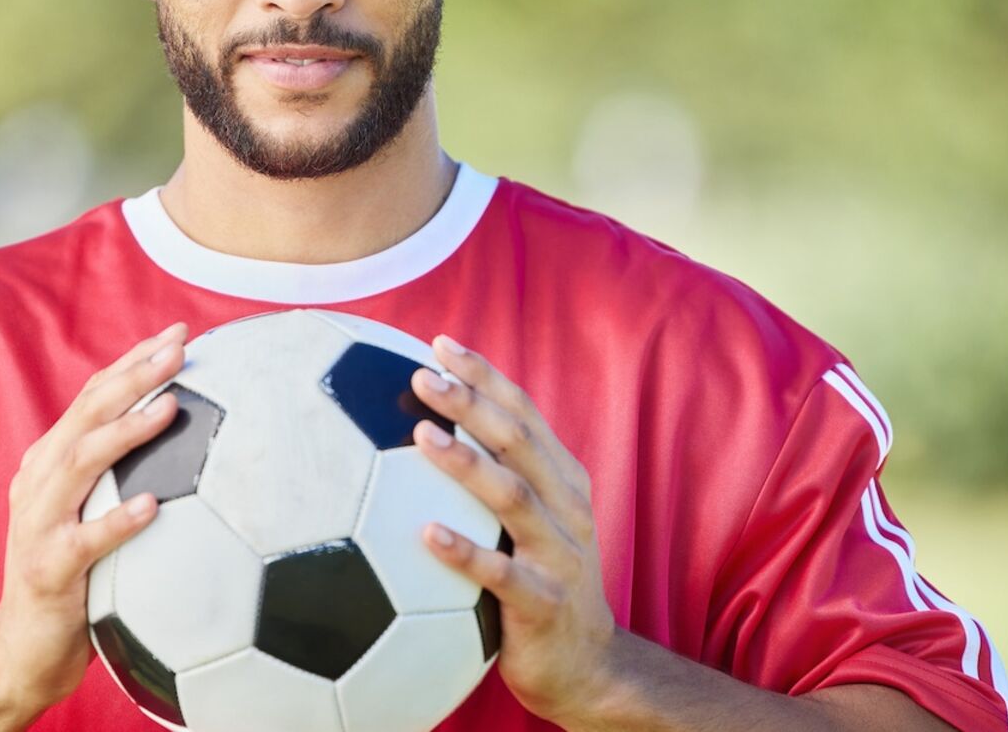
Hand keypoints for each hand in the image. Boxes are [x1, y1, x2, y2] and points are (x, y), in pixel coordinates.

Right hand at [0, 322, 189, 719]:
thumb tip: (188, 432)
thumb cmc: (75, 576)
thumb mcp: (92, 511)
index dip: (133, 360)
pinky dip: (117, 520)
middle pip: (86, 415)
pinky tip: (153, 505)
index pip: (94, 397)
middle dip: (133, 375)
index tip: (179, 332)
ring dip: (126, 432)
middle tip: (180, 348)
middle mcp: (40, 482)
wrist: (25, 648)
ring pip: (81, 464)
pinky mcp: (47, 570)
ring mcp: (38, 524)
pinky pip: (85, 541)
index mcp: (52, 462)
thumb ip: (124, 473)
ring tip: (170, 407)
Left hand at [410, 335, 621, 727]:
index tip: (439, 344)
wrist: (585, 663)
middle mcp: (566, 507)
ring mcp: (560, 554)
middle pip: (519, 442)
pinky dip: (465, 552)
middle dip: (471, 403)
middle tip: (423, 377)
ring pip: (512, 497)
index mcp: (562, 479)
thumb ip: (495, 477)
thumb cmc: (540, 578)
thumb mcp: (529, 521)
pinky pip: (501, 574)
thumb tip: (422, 425)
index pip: (524, 413)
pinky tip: (427, 534)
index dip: (485, 375)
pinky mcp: (544, 602)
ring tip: (422, 436)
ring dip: (466, 464)